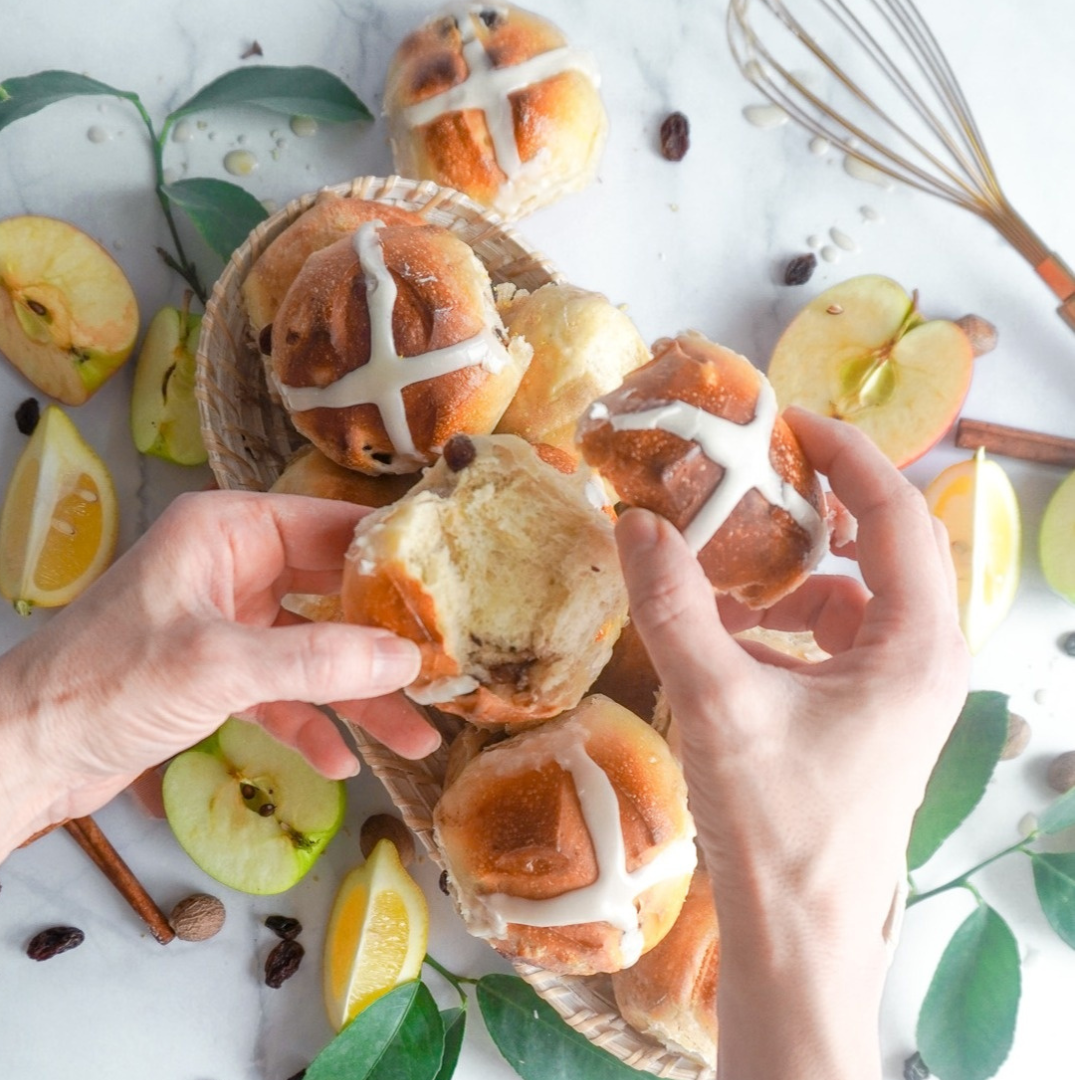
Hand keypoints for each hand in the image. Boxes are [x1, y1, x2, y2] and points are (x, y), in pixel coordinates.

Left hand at [0, 490, 438, 859]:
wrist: (24, 753)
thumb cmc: (106, 683)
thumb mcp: (219, 666)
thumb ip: (317, 661)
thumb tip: (407, 659)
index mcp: (226, 532)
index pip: (330, 527)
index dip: (392, 554)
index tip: (453, 581)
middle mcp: (231, 569)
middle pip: (331, 592)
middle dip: (384, 635)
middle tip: (445, 661)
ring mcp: (226, 625)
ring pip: (313, 651)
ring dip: (360, 693)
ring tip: (415, 734)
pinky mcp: (217, 677)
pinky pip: (284, 692)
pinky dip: (311, 722)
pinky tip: (342, 761)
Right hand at [615, 408, 969, 1079]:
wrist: (797, 934)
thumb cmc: (775, 824)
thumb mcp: (717, 701)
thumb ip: (674, 606)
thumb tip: (635, 521)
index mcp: (916, 646)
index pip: (896, 513)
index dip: (846, 455)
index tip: (789, 423)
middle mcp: (925, 661)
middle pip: (888, 546)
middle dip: (825, 504)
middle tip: (760, 475)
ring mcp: (901, 693)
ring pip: (862, 594)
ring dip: (801, 567)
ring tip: (735, 562)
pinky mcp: (871, 719)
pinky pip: (839, 639)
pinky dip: (791, 619)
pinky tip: (730, 632)